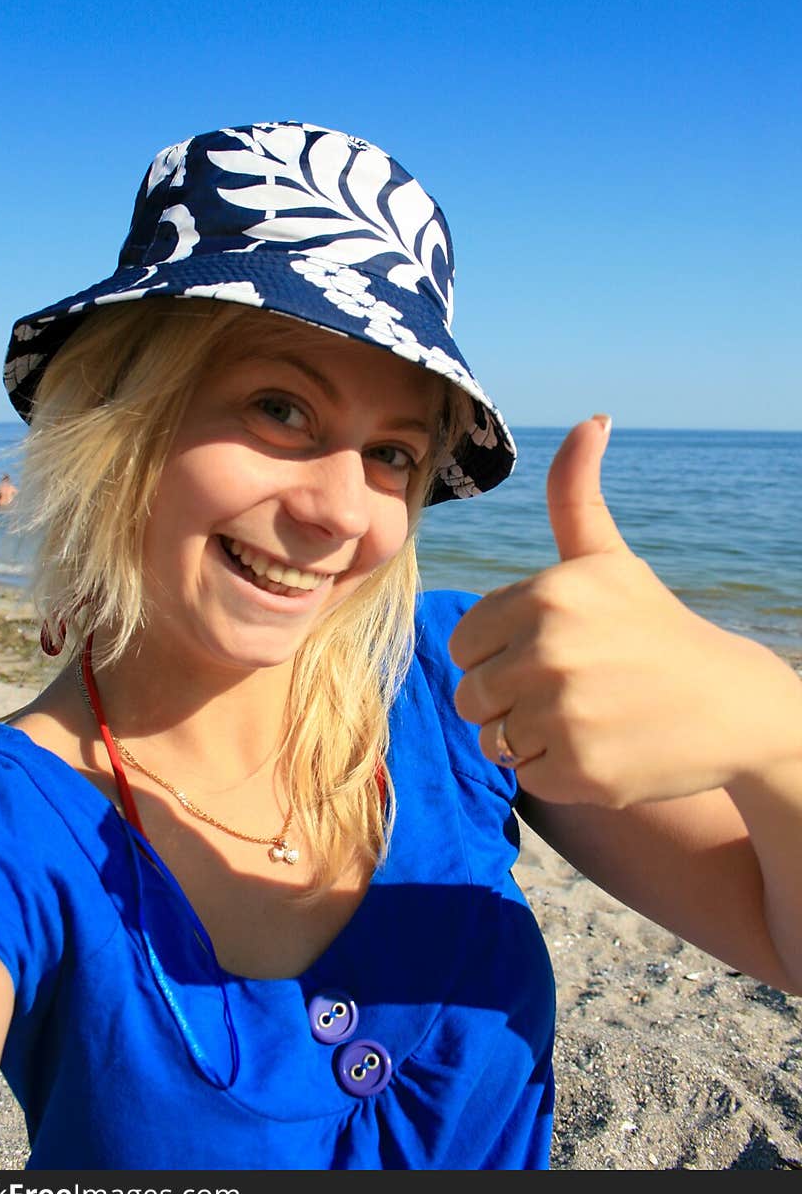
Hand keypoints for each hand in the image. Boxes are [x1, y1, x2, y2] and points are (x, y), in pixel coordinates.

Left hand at [448, 416, 783, 807]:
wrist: (729, 704)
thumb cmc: (653, 627)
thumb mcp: (608, 559)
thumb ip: (575, 496)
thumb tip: (591, 418)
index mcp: (547, 594)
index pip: (463, 643)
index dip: (497, 653)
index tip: (546, 652)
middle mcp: (550, 649)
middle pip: (471, 694)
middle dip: (509, 698)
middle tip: (570, 689)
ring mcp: (565, 712)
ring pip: (493, 738)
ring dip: (529, 736)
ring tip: (584, 717)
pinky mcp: (580, 768)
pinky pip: (525, 774)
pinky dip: (557, 770)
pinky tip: (601, 747)